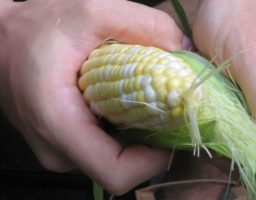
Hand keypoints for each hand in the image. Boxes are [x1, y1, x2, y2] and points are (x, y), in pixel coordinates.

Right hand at [0, 0, 186, 193]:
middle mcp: (60, 149)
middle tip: (168, 106)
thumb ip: (144, 25)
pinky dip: (125, 128)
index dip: (153, 161)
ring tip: (148, 100)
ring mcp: (63, 150)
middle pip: (123, 165)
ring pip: (116, 156)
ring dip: (140, 133)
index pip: (116, 173)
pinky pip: (106, 146)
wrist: (1, 40)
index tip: (172, 130)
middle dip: (152, 140)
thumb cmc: (35, 27)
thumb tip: (184, 49)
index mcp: (60, 124)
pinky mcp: (67, 143)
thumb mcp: (92, 12)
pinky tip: (128, 101)